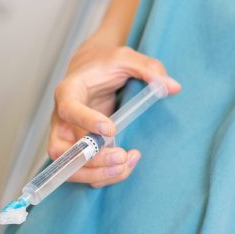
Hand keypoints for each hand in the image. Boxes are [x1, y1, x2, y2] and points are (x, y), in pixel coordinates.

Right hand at [50, 39, 180, 186]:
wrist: (91, 72)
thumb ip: (148, 69)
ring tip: (128, 162)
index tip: (111, 129)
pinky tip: (128, 163)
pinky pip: (85, 172)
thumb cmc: (104, 65)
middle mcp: (61, 119)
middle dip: (92, 160)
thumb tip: (172, 87)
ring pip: (70, 168)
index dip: (86, 121)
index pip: (69, 109)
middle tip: (121, 156)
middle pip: (62, 151)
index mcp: (67, 92)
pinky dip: (105, 175)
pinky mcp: (77, 151)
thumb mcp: (125, 58)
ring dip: (98, 173)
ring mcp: (66, 139)